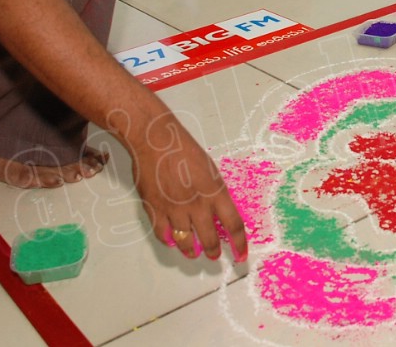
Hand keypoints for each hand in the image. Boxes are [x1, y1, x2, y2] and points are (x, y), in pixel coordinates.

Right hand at [124, 109, 247, 261]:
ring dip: (191, 250)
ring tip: (194, 253)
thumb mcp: (210, 170)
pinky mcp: (155, 210)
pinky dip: (169, 241)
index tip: (240, 256)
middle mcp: (197, 205)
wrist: (156, 140)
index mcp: (215, 192)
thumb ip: (214, 192)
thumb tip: (218, 211)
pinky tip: (172, 241)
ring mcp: (175, 209)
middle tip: (214, 256)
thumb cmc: (184, 149)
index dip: (239, 244)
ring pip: (186, 242)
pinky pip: (163, 234)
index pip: (233, 225)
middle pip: (210, 239)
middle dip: (214, 251)